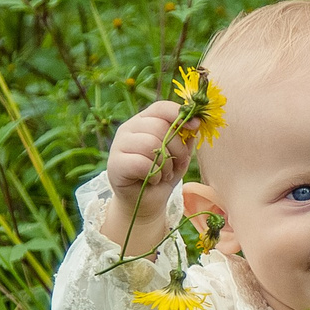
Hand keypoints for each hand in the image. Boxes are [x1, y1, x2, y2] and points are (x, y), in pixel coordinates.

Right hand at [104, 100, 194, 244]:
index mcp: (144, 121)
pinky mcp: (114, 164)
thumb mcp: (179, 154)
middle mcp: (128, 128)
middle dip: (176, 149)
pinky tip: (152, 180)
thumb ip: (185, 137)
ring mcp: (118, 145)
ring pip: (150, 143)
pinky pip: (141, 163)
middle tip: (175, 165)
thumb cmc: (162, 175)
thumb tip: (194, 123)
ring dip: (165, 164)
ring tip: (163, 174)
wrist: (145, 203)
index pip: (161, 107)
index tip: (196, 127)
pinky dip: (153, 174)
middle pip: (159, 126)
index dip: (180, 114)